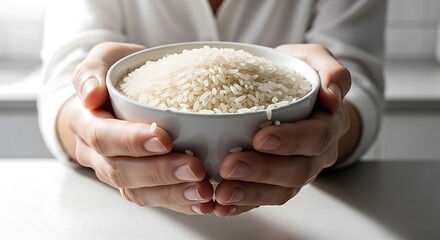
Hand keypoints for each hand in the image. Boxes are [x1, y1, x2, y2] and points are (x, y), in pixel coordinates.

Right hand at [58, 42, 213, 214]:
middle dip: (160, 173)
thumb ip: (92, 71)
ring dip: (172, 194)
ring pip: (138, 192)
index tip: (164, 139)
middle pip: (122, 171)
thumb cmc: (113, 77)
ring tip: (203, 190)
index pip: (103, 136)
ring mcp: (116, 171)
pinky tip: (202, 202)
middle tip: (195, 169)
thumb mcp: (104, 60)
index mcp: (85, 122)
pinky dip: (179, 203)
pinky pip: (154, 199)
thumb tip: (91, 95)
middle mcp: (96, 154)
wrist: (113, 98)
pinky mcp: (137, 183)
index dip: (131, 141)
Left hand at [213, 44, 355, 216]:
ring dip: (251, 194)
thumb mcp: (317, 60)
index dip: (291, 140)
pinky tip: (222, 205)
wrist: (294, 94)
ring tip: (222, 193)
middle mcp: (318, 153)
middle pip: (298, 170)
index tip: (260, 138)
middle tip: (230, 167)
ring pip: (282, 191)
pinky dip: (243, 204)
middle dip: (263, 171)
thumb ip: (331, 71)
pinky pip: (265, 199)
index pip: (316, 136)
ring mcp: (299, 170)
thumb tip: (333, 95)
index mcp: (329, 123)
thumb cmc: (301, 75)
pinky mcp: (280, 182)